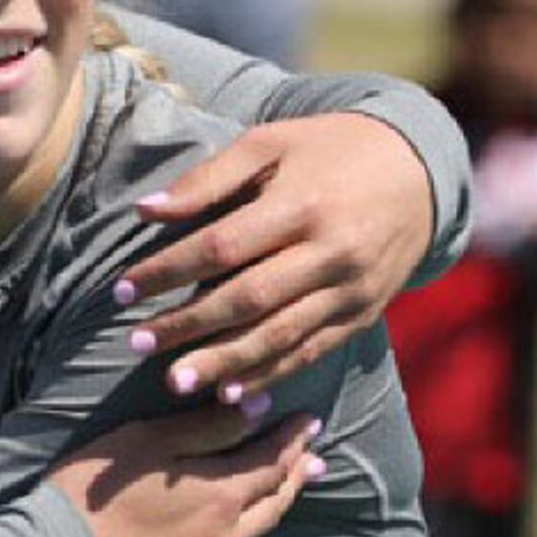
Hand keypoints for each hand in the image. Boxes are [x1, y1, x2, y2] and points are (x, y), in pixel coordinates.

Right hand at [52, 401, 321, 536]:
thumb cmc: (89, 499)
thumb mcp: (142, 444)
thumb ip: (205, 429)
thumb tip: (259, 409)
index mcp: (219, 499)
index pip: (270, 462)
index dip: (291, 440)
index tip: (309, 422)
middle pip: (271, 508)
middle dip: (294, 479)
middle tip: (314, 462)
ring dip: (254, 521)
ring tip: (259, 505)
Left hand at [117, 113, 431, 396]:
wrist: (417, 171)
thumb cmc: (327, 150)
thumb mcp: (270, 144)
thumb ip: (208, 179)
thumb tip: (145, 211)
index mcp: (302, 204)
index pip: (221, 246)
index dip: (168, 271)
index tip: (120, 291)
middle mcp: (331, 252)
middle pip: (248, 298)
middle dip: (188, 325)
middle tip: (135, 345)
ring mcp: (351, 289)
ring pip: (280, 335)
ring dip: (224, 362)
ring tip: (175, 381)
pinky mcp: (363, 314)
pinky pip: (312, 351)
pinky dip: (271, 374)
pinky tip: (231, 391)